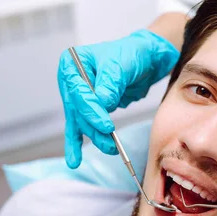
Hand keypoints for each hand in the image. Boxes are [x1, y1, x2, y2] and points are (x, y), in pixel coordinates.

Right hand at [57, 30, 178, 167]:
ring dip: (95, 137)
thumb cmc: (131, 54)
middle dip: (94, 128)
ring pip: (82, 122)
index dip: (91, 111)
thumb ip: (109, 83)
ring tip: (111, 149)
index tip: (106, 125)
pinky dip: (77, 144)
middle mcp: (71, 81)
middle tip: (110, 142)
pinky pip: (81, 128)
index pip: (78, 92)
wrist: (145, 59)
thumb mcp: (121, 65)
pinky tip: (74, 160)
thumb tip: (102, 103)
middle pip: (78, 111)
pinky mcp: (89, 109)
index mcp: (72, 64)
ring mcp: (79, 97)